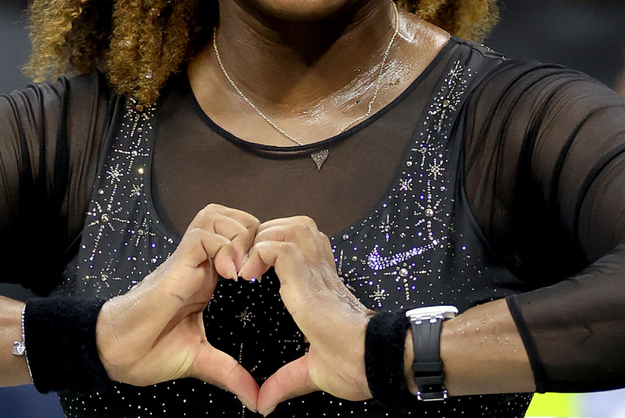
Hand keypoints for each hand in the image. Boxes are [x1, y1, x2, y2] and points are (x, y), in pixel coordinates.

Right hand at [96, 204, 261, 410]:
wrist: (119, 353)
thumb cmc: (151, 350)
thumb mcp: (202, 360)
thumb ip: (230, 373)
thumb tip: (256, 401)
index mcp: (208, 278)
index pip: (239, 239)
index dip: (257, 249)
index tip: (265, 279)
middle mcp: (199, 263)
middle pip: (232, 217)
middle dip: (253, 234)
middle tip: (257, 269)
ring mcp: (187, 260)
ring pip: (218, 215)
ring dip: (239, 236)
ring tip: (243, 270)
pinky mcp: (176, 263)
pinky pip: (203, 234)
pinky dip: (223, 247)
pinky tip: (230, 275)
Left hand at [239, 217, 373, 415]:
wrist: (375, 362)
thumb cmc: (356, 365)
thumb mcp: (311, 372)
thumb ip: (285, 381)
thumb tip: (264, 405)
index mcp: (322, 288)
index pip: (302, 244)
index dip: (276, 247)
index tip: (254, 273)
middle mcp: (322, 273)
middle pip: (295, 224)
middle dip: (266, 235)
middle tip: (248, 263)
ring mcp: (318, 274)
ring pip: (289, 227)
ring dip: (264, 239)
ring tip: (249, 266)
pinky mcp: (310, 281)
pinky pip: (280, 248)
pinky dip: (260, 254)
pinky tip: (249, 276)